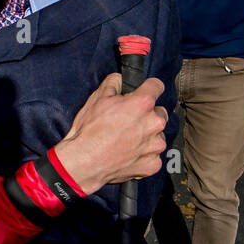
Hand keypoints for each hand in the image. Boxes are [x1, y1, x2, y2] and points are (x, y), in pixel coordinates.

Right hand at [53, 73, 167, 195]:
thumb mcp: (96, 99)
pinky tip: (128, 154)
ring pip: (157, 135)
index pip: (156, 86)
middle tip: (128, 122)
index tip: (144, 92)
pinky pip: (153, 156)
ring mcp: (155, 145)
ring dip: (147, 136)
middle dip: (147, 115)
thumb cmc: (89, 131)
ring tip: (126, 140)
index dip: (148, 88)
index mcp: (142, 103)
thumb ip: (113, 84)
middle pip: (159, 112)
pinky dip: (143, 155)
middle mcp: (154, 123)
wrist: (84, 161)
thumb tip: (119, 80)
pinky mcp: (153, 163)